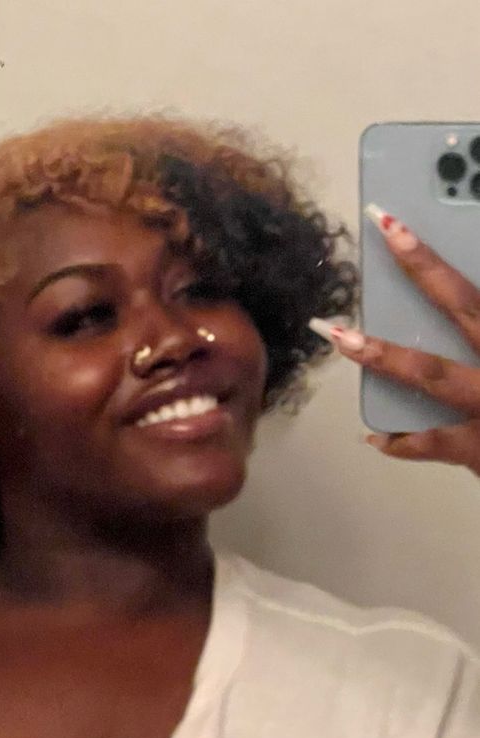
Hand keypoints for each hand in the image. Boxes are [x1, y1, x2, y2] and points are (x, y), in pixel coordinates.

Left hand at [310, 211, 479, 474]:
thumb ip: (477, 322)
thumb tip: (463, 310)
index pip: (479, 291)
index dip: (451, 256)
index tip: (420, 219)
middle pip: (466, 305)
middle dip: (424, 270)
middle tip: (386, 230)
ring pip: (434, 373)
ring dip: (386, 355)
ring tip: (343, 337)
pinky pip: (433, 445)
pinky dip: (402, 442)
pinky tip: (374, 436)